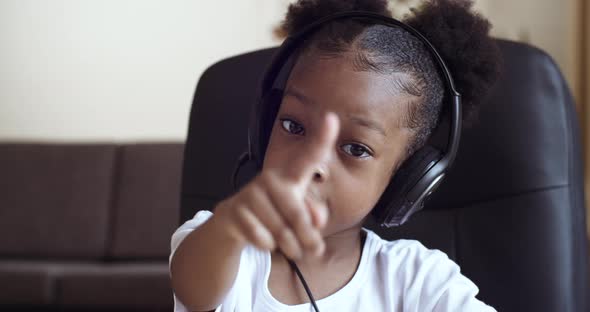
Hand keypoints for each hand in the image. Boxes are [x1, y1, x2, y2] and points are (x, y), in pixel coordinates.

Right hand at [214, 113, 339, 259]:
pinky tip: (261, 237)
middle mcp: (270, 179)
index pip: (309, 156)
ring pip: (280, 231)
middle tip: (315, 250)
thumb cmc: (273, 214)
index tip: (332, 117)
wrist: (232, 224)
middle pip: (297, 214)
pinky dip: (267, 246)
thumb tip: (317, 220)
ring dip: (289, 246)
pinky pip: (262, 239)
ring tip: (289, 246)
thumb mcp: (296, 215)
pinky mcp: (235, 211)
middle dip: (307, 238)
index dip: (322, 137)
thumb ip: (312, 216)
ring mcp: (250, 194)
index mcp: (289, 176)